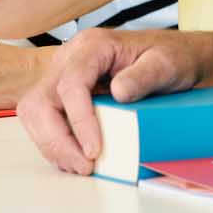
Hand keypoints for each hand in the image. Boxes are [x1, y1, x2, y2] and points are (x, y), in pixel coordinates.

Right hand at [18, 28, 212, 173]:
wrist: (176, 56)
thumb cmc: (172, 57)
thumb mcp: (167, 64)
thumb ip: (145, 76)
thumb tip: (119, 93)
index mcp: (93, 45)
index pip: (71, 84)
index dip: (79, 121)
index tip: (94, 150)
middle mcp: (70, 58)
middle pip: (41, 101)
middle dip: (57, 140)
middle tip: (84, 166)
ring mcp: (62, 75)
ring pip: (36, 114)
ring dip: (53, 145)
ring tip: (81, 166)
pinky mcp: (63, 93)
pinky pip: (45, 120)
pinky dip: (56, 143)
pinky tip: (77, 157)